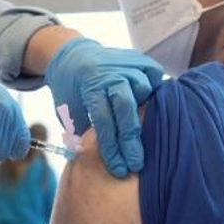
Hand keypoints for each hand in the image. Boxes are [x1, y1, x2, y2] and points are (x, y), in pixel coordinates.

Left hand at [45, 38, 162, 177]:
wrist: (72, 56)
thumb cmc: (71, 90)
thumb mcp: (68, 111)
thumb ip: (83, 132)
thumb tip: (99, 161)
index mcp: (89, 85)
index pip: (103, 120)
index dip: (111, 147)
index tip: (119, 168)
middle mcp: (109, 72)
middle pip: (126, 108)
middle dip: (130, 140)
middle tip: (136, 164)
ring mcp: (125, 63)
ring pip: (144, 90)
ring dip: (144, 111)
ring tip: (143, 131)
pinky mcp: (137, 58)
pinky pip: (154, 74)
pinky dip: (156, 88)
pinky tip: (151, 103)